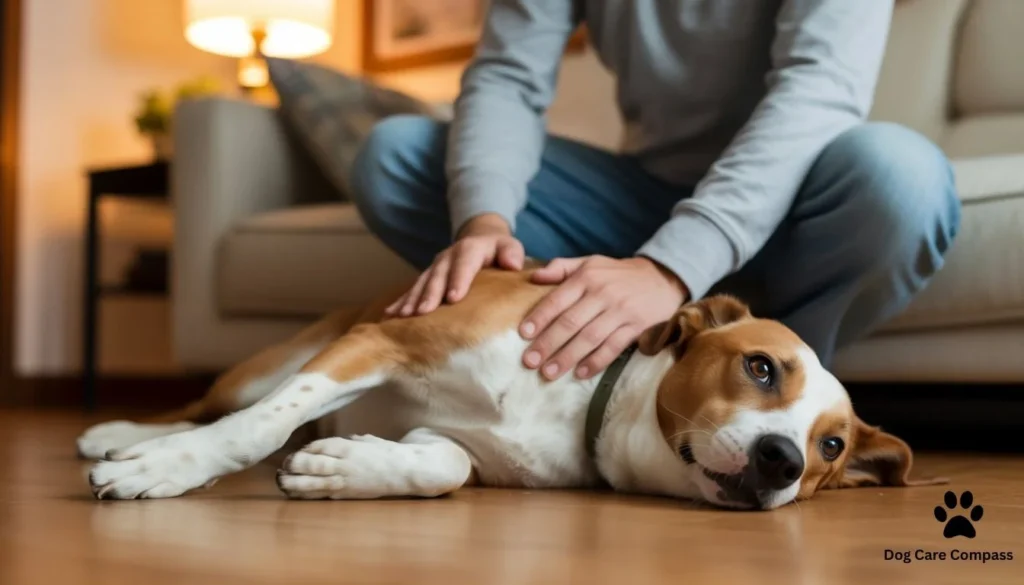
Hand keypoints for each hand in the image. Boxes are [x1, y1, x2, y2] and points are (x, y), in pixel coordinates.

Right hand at [386, 214, 524, 316]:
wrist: (479, 237)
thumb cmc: (499, 249)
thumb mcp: (510, 245)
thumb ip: (511, 253)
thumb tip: (512, 265)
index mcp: (469, 249)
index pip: (464, 264)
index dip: (458, 279)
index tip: (454, 298)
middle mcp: (448, 256)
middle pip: (438, 276)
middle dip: (430, 294)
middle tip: (423, 312)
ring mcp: (435, 267)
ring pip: (422, 283)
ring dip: (412, 300)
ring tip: (403, 317)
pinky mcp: (428, 276)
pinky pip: (412, 289)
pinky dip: (401, 301)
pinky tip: (390, 315)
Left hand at [519, 256, 688, 379]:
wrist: (663, 278)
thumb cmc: (618, 274)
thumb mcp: (591, 262)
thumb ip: (561, 268)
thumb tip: (534, 277)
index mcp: (587, 277)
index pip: (558, 299)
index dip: (540, 317)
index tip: (523, 334)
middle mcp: (603, 294)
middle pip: (571, 322)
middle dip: (548, 343)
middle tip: (530, 361)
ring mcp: (620, 312)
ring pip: (589, 338)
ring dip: (568, 357)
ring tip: (549, 373)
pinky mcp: (636, 327)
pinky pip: (613, 347)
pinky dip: (596, 362)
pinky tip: (580, 373)